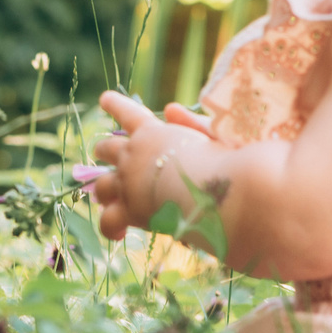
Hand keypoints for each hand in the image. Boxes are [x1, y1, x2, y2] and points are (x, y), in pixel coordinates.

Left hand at [92, 91, 221, 241]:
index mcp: (154, 132)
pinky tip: (120, 232)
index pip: (128, 113)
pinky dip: (112, 226)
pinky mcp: (131, 211)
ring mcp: (128, 183)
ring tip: (108, 196)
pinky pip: (109, 221)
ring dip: (105, 189)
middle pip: (107, 149)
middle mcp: (134, 154)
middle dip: (107, 153)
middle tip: (108, 157)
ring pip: (101, 185)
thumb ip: (191, 122)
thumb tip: (170, 109)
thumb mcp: (215, 134)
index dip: (116, 105)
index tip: (105, 100)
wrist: (224, 193)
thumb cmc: (230, 161)